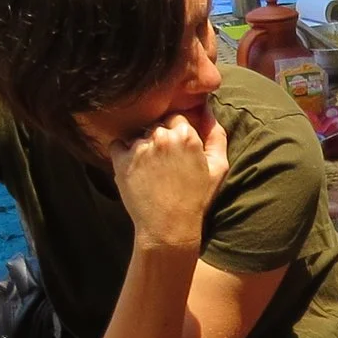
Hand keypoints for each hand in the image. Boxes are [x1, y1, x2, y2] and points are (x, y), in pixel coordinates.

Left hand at [108, 110, 228, 254]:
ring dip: (143, 147)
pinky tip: (135, 170)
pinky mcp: (121, 159)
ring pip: (139, 135)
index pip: (178, 118)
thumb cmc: (196, 200)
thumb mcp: (219, 168)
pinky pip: (118, 144)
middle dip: (161, 140)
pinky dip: (123, 153)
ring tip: (152, 173)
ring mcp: (139, 147)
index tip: (178, 153)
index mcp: (186, 135)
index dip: (178, 135)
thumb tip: (207, 109)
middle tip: (165, 165)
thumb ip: (216, 134)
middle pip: (158, 125)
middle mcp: (161, 136)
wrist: (168, 228)